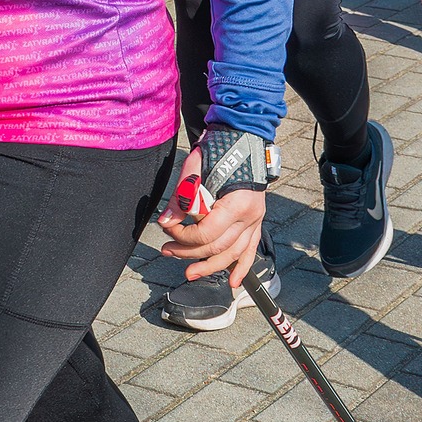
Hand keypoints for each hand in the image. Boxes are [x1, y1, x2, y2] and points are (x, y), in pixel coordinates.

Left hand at [157, 147, 267, 285]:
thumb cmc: (220, 149)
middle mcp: (251, 215)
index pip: (207, 232)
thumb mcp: (195, 168)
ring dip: (210, 266)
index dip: (183, 236)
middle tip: (167, 250)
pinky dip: (241, 268)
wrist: (243, 138)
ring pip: (233, 254)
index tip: (167, 229)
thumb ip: (181, 197)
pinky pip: (249, 250)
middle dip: (189, 252)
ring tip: (189, 272)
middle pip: (217, 247)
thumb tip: (166, 222)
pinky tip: (232, 282)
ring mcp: (256, 220)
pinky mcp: (256, 222)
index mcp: (238, 202)